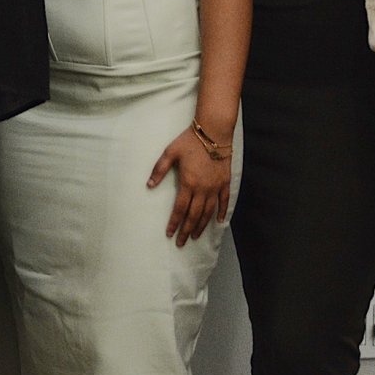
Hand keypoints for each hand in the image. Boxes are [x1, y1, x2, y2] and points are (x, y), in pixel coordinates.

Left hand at [147, 129, 231, 246]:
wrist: (214, 132)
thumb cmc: (189, 141)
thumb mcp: (170, 152)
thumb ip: (159, 170)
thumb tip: (149, 185)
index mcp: (188, 183)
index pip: (180, 209)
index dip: (174, 223)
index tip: (169, 234)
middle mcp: (203, 189)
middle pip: (194, 215)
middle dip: (186, 230)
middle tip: (181, 242)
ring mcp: (215, 187)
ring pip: (209, 212)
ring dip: (202, 226)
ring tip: (195, 236)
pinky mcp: (225, 182)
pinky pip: (224, 201)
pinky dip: (222, 213)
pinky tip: (219, 222)